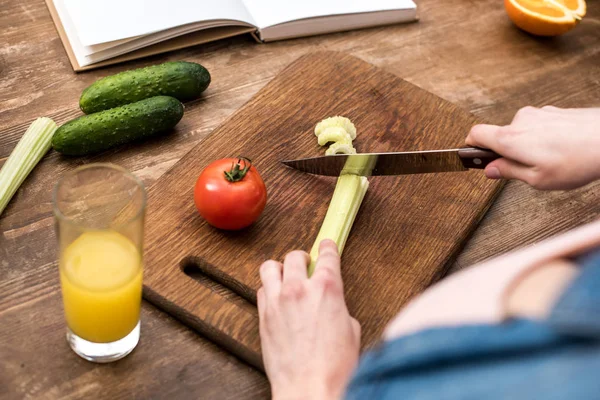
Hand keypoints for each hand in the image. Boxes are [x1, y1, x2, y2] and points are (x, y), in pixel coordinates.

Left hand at [258, 240, 360, 399]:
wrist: (308, 388)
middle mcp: (300, 289)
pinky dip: (269, 289)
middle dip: (302, 258)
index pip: (326, 255)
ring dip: (280, 269)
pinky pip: (261, 290)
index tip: (326, 245)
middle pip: (295, 256)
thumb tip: (332, 305)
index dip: (327, 247)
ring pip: (270, 267)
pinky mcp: (263, 316)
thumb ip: (339, 308)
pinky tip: (277, 297)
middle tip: (306, 264)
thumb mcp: (350, 330)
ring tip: (286, 277)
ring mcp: (278, 301)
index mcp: (327, 289)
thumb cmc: (333, 366)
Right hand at [466, 106, 599, 189]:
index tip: (475, 157)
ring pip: (522, 131)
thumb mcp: (537, 179)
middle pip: (500, 135)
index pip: (475, 133)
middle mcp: (521, 120)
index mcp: (510, 138)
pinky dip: (544, 138)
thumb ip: (509, 172)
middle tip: (524, 170)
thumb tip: (490, 170)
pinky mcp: (555, 111)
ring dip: (528, 146)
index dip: (471, 146)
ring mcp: (539, 113)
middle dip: (507, 152)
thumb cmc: (579, 160)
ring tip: (550, 162)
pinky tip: (561, 151)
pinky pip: (539, 126)